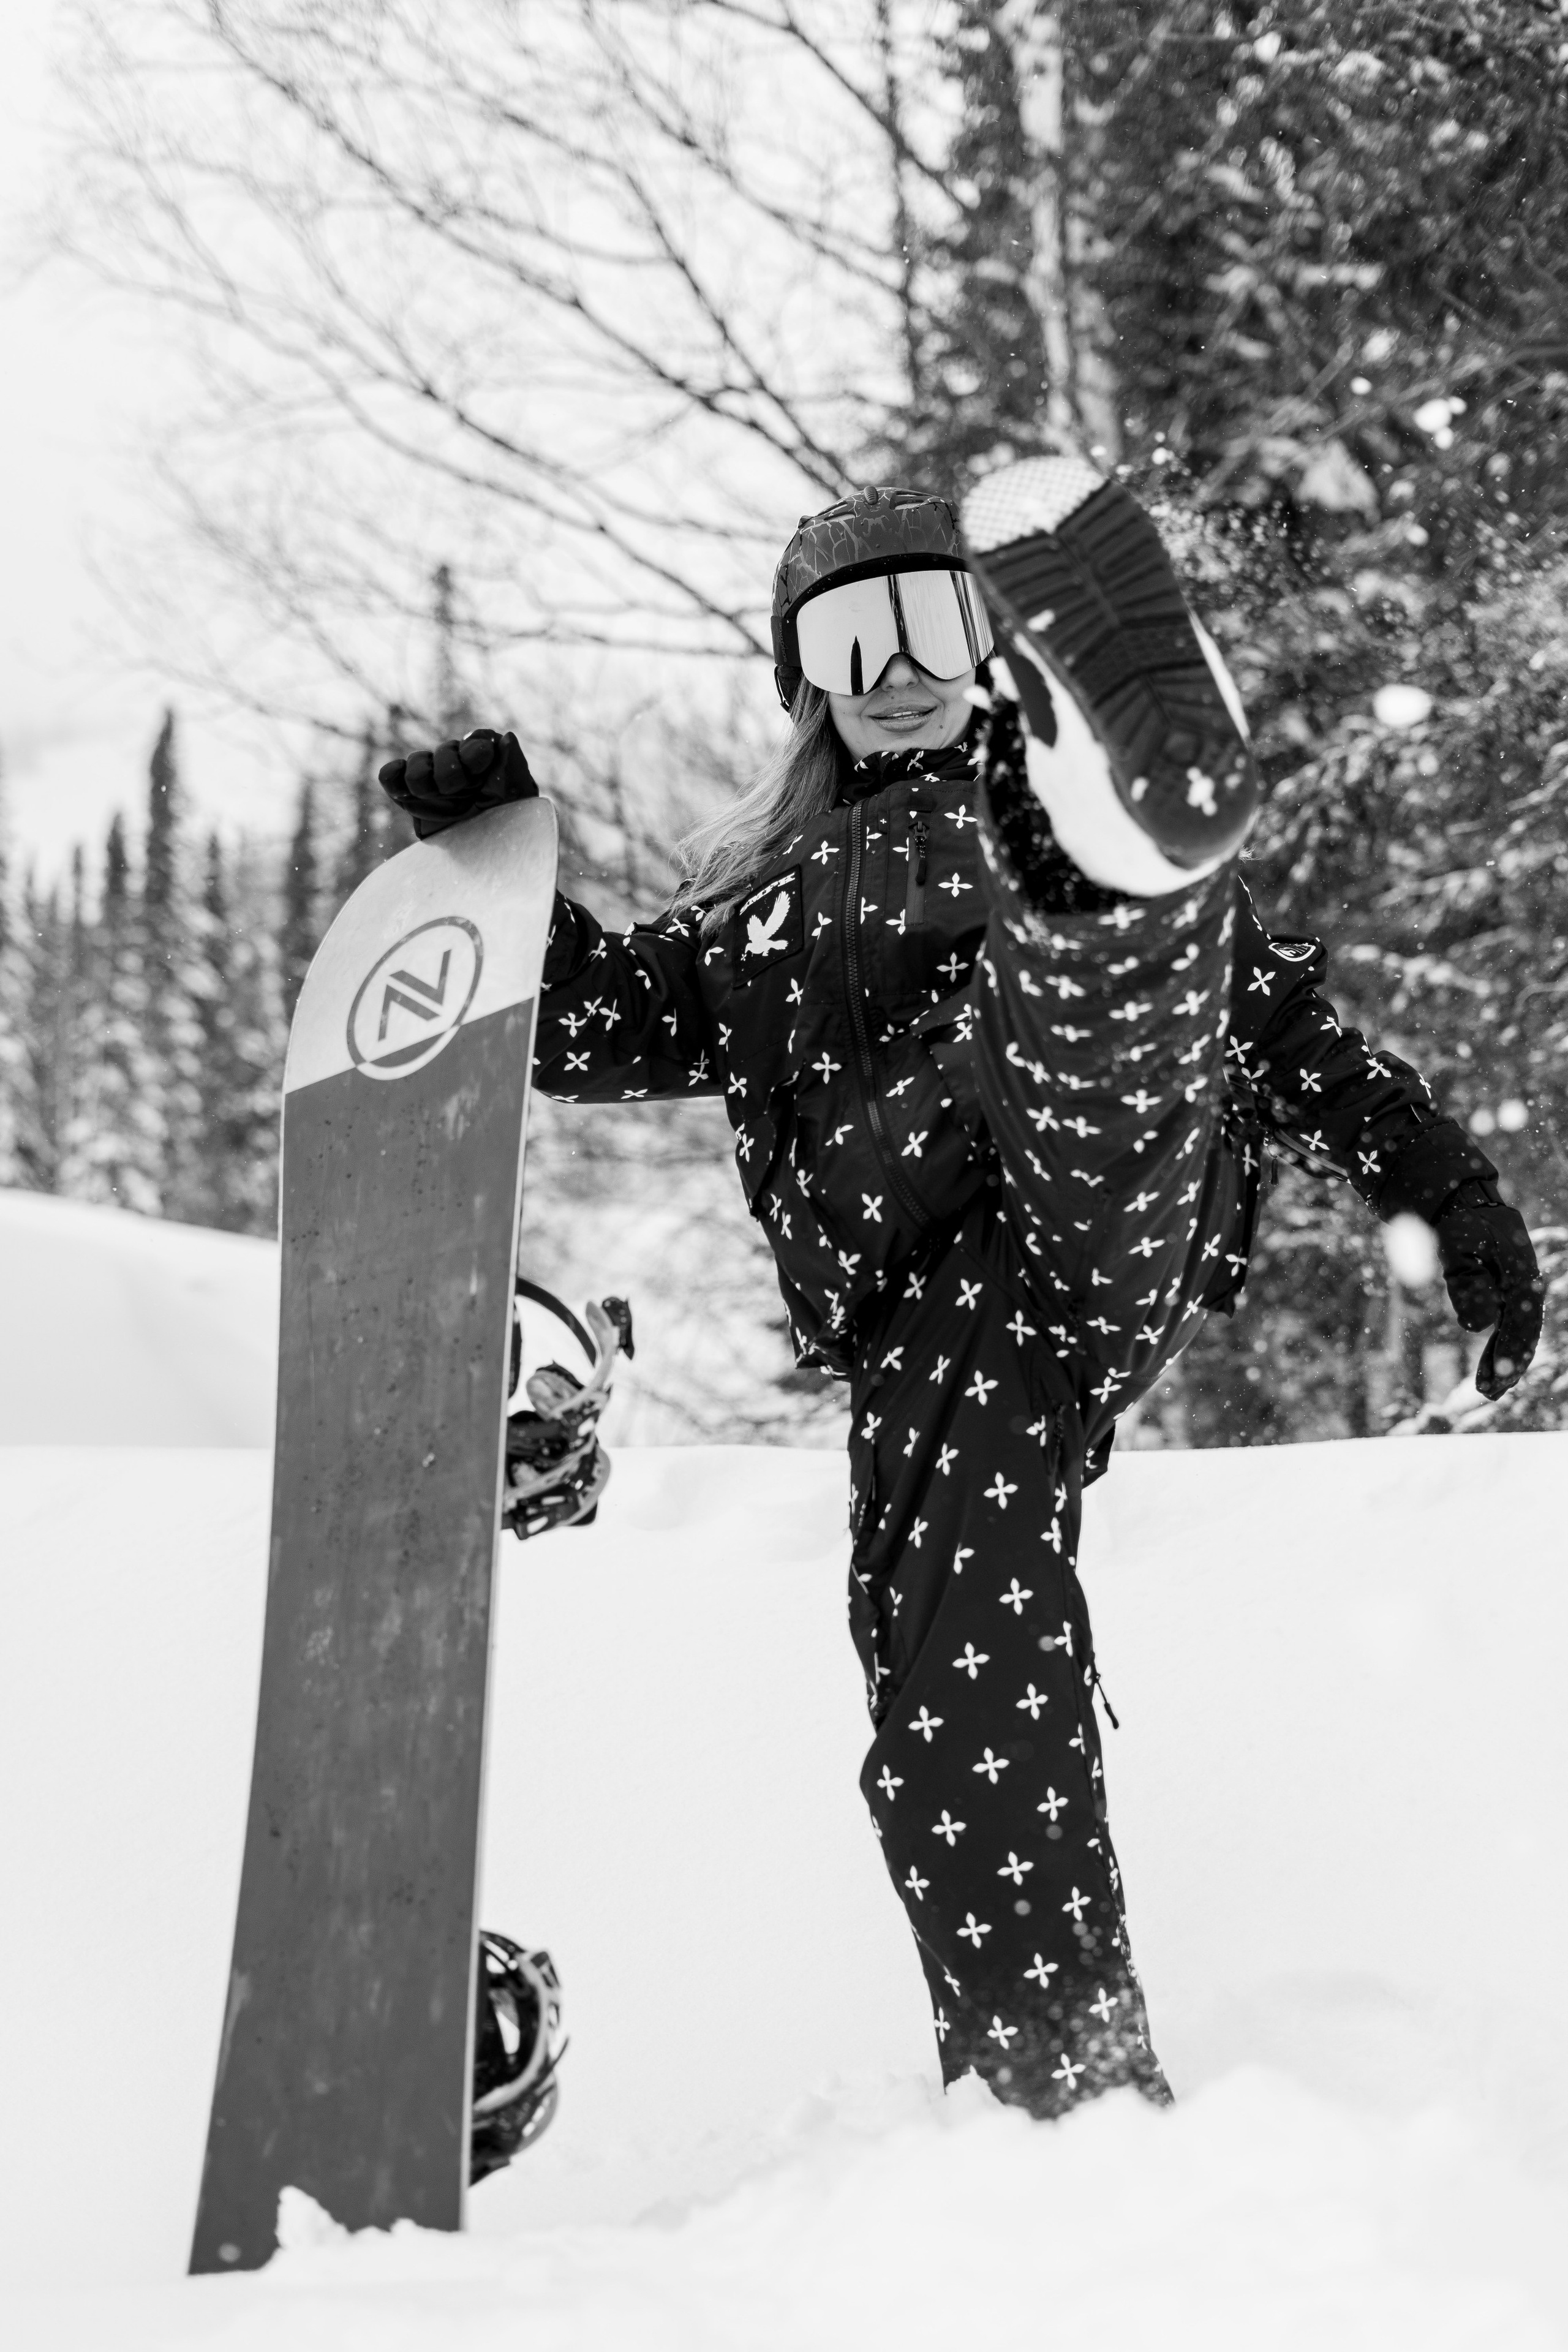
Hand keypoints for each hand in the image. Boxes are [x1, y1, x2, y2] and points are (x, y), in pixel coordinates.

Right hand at [379, 728, 537, 839]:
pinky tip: (403, 789)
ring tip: (432, 795)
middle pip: (444, 752)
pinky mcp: (409, 795)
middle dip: (449, 773)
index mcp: (485, 761)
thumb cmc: (508, 828)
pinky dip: (392, 776)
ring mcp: (431, 780)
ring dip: (423, 778)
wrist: (481, 859)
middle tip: (455, 792)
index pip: (475, 743)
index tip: (478, 772)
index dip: (473, 755)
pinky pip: (392, 777)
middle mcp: (457, 765)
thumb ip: (514, 766)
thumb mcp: (519, 799)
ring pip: (417, 762)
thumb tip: (506, 737)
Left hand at [1433, 1178, 1542, 1399]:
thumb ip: (1465, 1283)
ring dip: (1504, 1363)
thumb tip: (1476, 1327)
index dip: (1509, 1348)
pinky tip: (1486, 1372)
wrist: (1463, 1205)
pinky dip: (1497, 1350)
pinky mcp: (1505, 1295)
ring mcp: (1517, 1291)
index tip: (1497, 1374)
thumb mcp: (1456, 1246)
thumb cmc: (1459, 1224)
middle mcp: (1526, 1284)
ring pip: (1516, 1334)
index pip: (1520, 1319)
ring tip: (1489, 1391)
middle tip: (1491, 1392)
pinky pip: (1506, 1328)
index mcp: (1521, 1273)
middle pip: (1524, 1332)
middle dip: (1510, 1364)